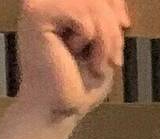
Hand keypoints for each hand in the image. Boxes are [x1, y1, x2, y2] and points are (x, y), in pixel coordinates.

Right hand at [16, 0, 127, 121]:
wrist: (60, 106)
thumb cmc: (80, 80)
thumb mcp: (104, 43)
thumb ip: (107, 17)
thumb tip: (119, 6)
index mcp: (61, 3)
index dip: (115, 2)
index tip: (125, 24)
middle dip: (112, 28)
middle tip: (112, 58)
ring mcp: (38, 2)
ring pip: (91, 4)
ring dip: (105, 39)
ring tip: (97, 61)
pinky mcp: (35, 13)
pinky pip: (81, 16)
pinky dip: (90, 40)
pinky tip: (76, 54)